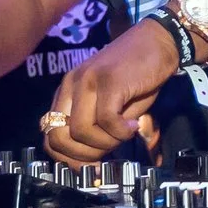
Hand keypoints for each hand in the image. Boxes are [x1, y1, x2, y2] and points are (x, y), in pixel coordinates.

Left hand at [44, 22, 175, 162]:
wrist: (157, 42)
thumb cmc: (135, 76)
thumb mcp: (109, 105)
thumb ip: (94, 127)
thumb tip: (88, 162)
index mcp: (66, 92)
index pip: (49, 135)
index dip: (67, 158)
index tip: (91, 165)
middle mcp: (71, 85)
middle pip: (59, 137)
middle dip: (85, 155)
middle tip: (108, 152)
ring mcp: (88, 81)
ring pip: (82, 132)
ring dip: (107, 142)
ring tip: (124, 132)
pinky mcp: (109, 82)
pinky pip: (107, 120)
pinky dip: (122, 132)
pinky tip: (133, 125)